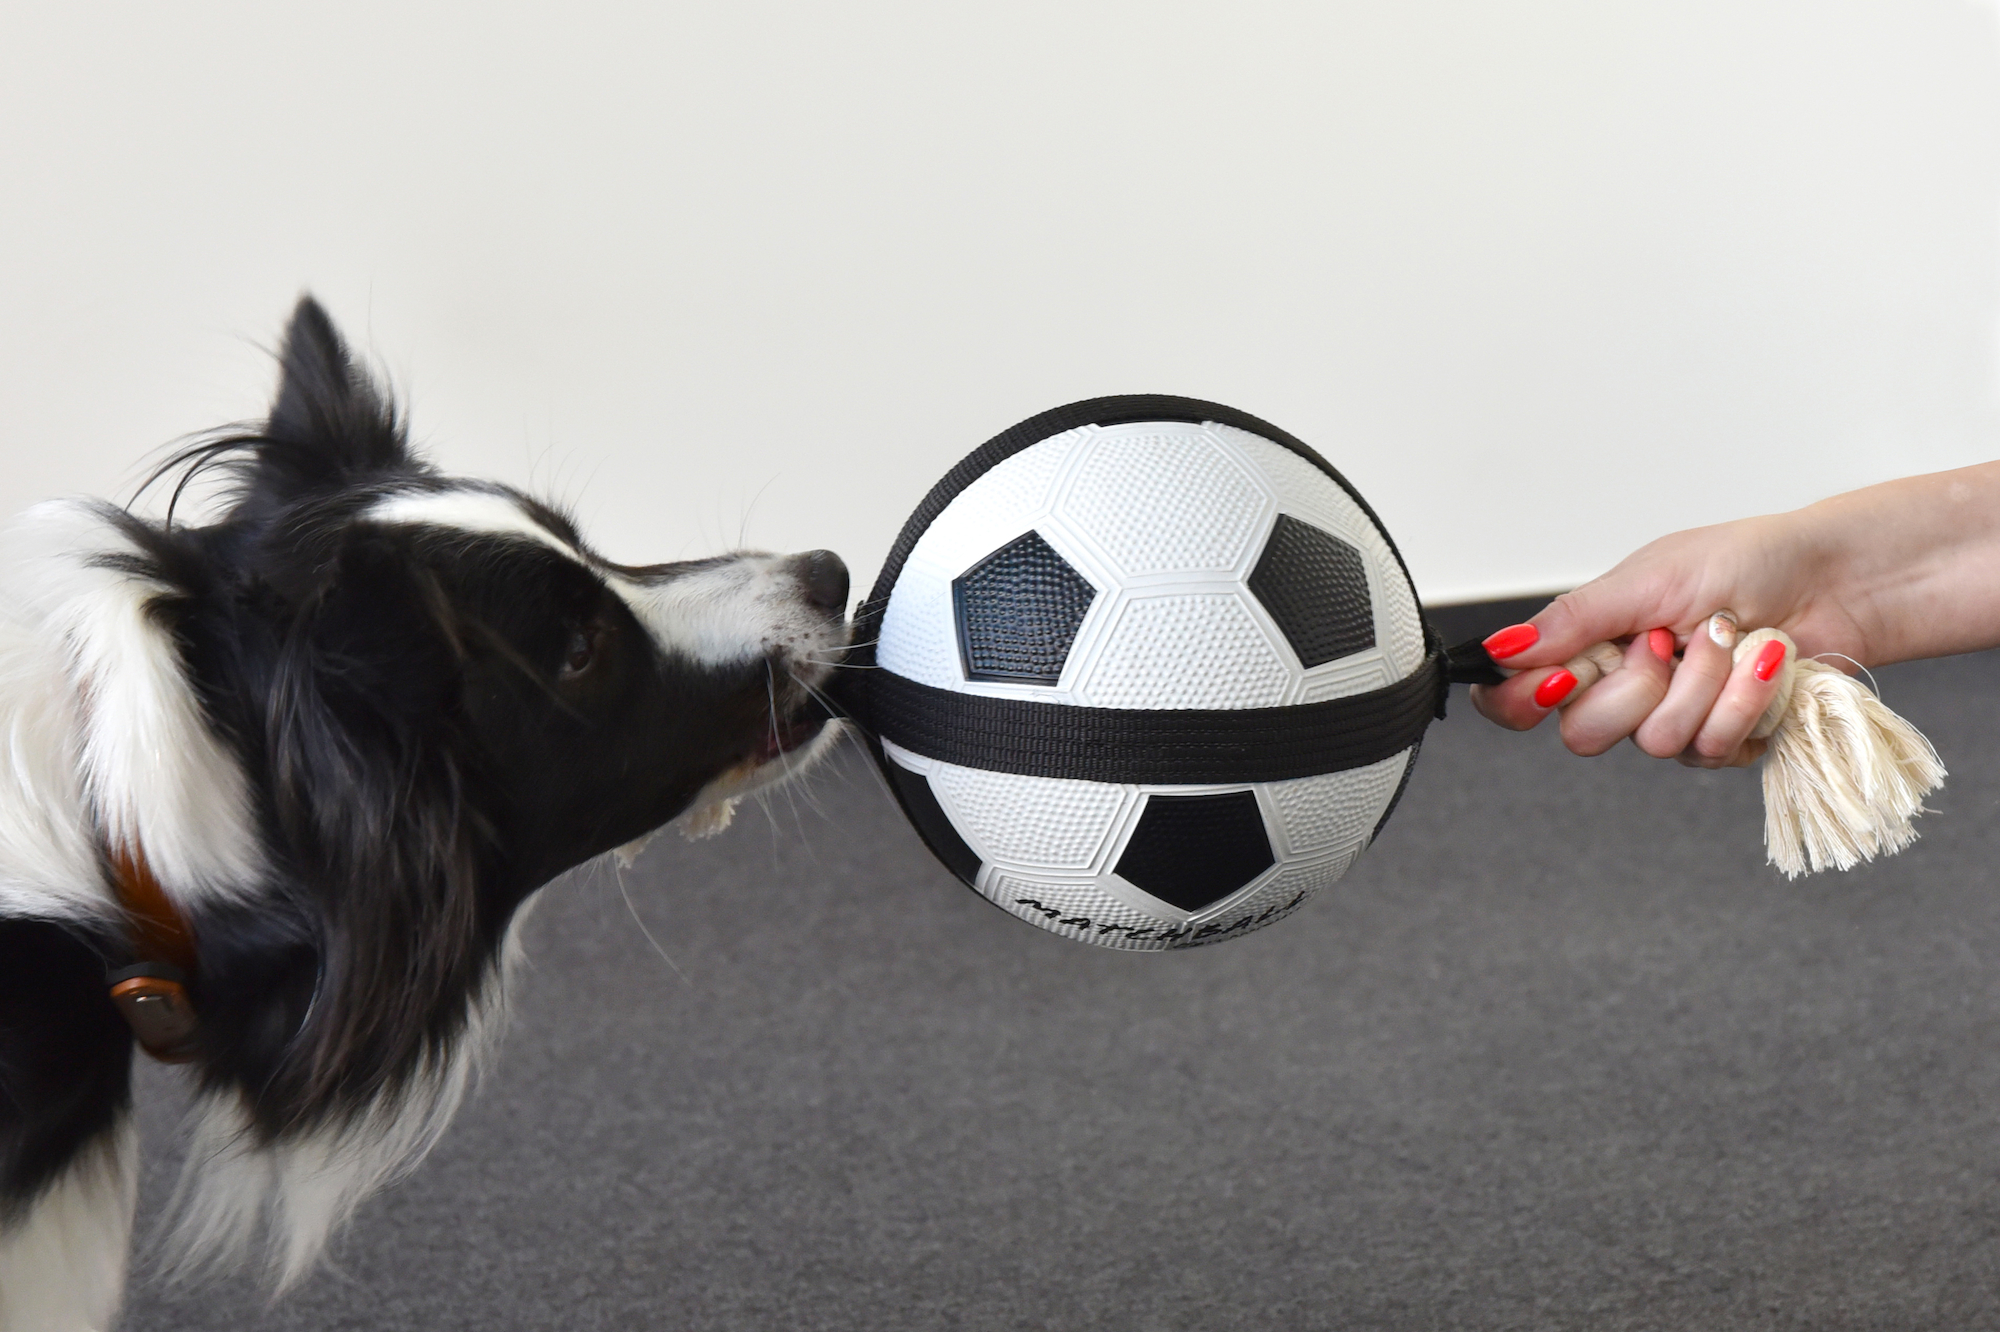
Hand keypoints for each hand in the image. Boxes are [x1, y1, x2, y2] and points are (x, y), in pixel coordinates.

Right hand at [1468, 511, 1866, 765]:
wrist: (1834, 581)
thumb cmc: (1746, 562)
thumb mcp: (1646, 579)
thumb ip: (1573, 619)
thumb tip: (1499, 648)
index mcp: (1589, 645)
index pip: (1517, 699)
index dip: (1525, 701)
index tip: (1565, 677)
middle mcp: (1623, 689)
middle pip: (1583, 734)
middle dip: (1637, 686)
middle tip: (1670, 641)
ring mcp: (1673, 719)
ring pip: (1656, 743)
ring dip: (1707, 685)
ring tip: (1732, 638)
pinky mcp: (1725, 741)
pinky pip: (1714, 750)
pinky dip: (1747, 702)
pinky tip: (1764, 667)